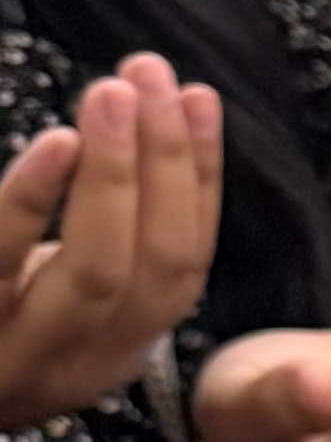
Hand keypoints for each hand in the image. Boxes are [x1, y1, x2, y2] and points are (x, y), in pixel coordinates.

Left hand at [0, 56, 221, 431]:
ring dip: (117, 175)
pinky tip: (56, 142)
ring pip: (97, 272)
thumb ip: (93, 250)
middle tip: (150, 77)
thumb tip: (147, 135)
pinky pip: (0, 264)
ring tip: (112, 92)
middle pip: (154, 266)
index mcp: (109, 353)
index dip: (200, 179)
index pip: (183, 265)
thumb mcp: (39, 307)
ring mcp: (18, 356)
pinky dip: (34, 200)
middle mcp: (75, 364)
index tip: (197, 98)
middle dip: (165, 164)